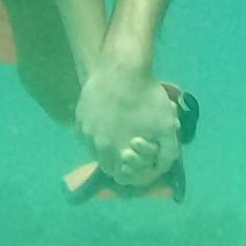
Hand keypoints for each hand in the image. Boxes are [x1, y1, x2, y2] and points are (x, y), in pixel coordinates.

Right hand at [74, 67, 180, 185]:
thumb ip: (167, 153)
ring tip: (118, 132)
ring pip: (94, 149)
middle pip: (105, 164)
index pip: (119, 176)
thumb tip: (161, 168)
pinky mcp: (78, 117)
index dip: (130, 171)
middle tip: (129, 147)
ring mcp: (84, 131)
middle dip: (118, 160)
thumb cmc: (147, 98)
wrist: (123, 68)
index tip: (137, 159)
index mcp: (116, 152)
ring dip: (105, 147)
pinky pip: (86, 133)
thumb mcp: (166, 127)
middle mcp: (95, 145)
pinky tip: (107, 120)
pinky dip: (95, 132)